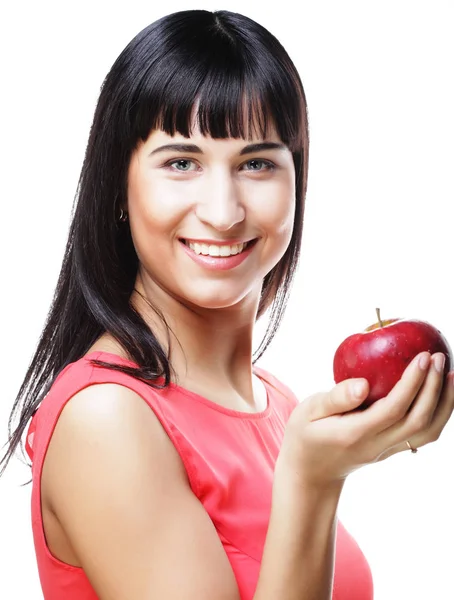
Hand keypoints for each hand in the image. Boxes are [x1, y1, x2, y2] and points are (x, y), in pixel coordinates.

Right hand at [279, 352, 453, 487]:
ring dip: (445, 403)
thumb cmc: (306, 435)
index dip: (412, 383)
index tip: (423, 356)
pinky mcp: (392, 450)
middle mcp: (376, 445)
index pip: (393, 409)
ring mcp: (387, 450)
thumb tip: (363, 384)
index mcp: (355, 434)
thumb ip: (335, 398)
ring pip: (427, 432)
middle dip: (434, 387)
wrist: (311, 472)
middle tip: (440, 356)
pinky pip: (423, 434)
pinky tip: (441, 392)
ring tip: (451, 373)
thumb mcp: (308, 412)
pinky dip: (439, 413)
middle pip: (418, 420)